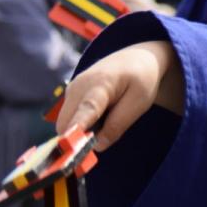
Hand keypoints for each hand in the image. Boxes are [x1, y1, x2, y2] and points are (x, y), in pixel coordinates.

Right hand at [56, 41, 184, 150]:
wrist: (136, 58)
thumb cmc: (141, 80)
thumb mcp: (139, 103)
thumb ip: (118, 125)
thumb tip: (97, 146)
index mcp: (101, 83)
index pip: (86, 110)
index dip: (77, 131)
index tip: (70, 148)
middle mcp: (79, 85)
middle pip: (66, 123)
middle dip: (78, 139)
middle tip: (102, 142)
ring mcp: (72, 88)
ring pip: (65, 123)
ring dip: (80, 132)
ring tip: (107, 121)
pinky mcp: (71, 93)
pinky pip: (69, 118)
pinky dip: (80, 125)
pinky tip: (100, 116)